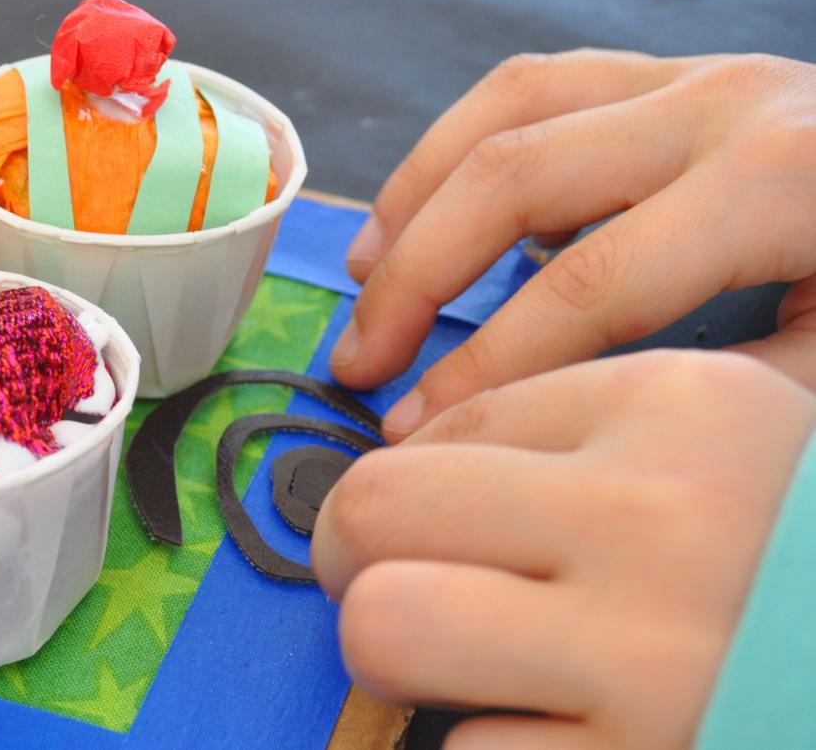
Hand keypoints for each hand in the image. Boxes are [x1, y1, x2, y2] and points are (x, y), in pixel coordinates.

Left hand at [312, 351, 815, 748]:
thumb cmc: (789, 564)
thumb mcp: (728, 455)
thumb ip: (579, 442)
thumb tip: (395, 475)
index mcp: (682, 409)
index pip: (448, 423)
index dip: (419, 483)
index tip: (442, 523)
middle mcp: (660, 520)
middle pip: (375, 508)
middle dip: (353, 554)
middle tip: (385, 581)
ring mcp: (648, 658)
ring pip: (387, 626)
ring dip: (396, 654)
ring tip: (449, 664)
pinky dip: (483, 748)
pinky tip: (551, 735)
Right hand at [330, 49, 815, 441]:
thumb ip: (715, 398)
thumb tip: (557, 434)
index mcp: (780, 182)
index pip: (586, 287)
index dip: (484, 370)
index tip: (411, 434)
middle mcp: (725, 104)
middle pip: (516, 176)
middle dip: (417, 279)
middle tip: (357, 365)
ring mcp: (698, 73)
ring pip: (507, 109)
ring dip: (416, 198)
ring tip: (360, 279)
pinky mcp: (678, 70)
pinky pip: (536, 87)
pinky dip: (460, 150)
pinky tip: (431, 214)